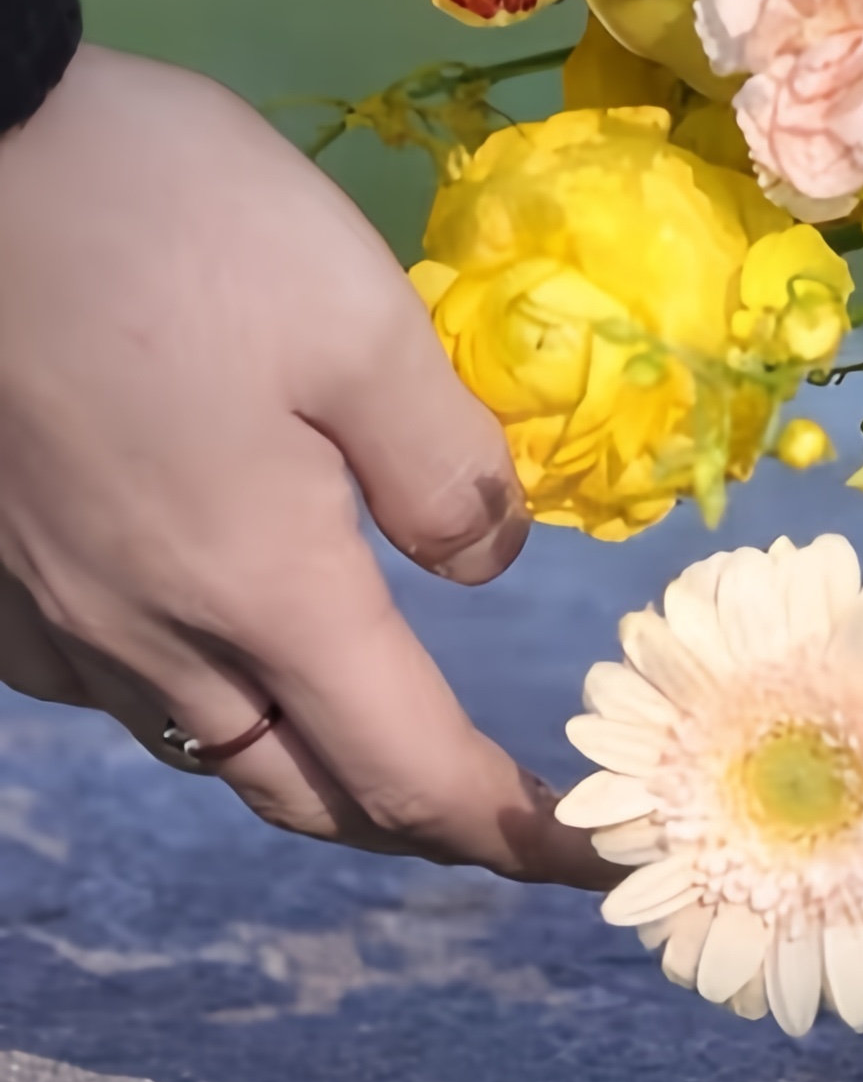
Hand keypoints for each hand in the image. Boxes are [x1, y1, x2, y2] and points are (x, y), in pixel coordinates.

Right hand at [0, 45, 601, 881]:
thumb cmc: (171, 224)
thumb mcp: (360, 317)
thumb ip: (442, 461)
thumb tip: (490, 564)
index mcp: (260, 591)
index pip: (409, 772)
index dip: (510, 830)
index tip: (589, 857)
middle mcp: (148, 639)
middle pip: (299, 791)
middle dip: (412, 819)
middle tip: (503, 808)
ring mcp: (54, 616)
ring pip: (199, 742)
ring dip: (301, 758)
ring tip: (377, 722)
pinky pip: (109, 681)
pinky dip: (190, 689)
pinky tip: (220, 628)